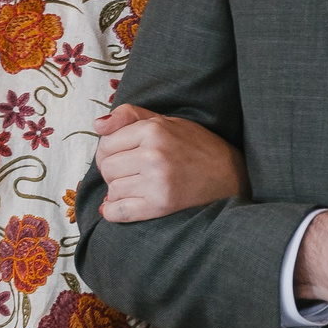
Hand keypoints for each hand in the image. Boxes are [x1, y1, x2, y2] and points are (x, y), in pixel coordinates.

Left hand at [93, 104, 247, 221]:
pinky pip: (118, 211)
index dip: (108, 151)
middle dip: (112, 171)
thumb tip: (97, 125)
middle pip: (106, 167)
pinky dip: (113, 211)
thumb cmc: (195, 146)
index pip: (106, 143)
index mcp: (153, 129)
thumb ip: (130, 116)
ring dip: (118, 191)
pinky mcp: (160, 205)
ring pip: (112, 189)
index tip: (121, 156)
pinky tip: (121, 206)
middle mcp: (154, 154)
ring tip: (136, 186)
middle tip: (129, 172)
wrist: (230, 176)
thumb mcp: (166, 121)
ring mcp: (157, 181)